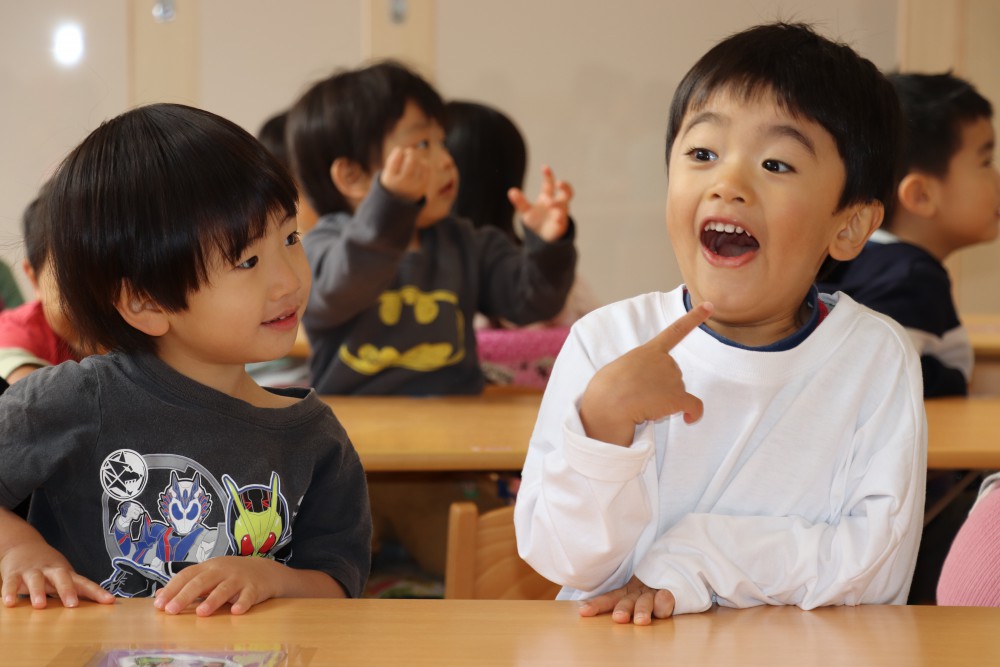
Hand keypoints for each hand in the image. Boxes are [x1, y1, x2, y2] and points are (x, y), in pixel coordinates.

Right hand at [1, 539, 114, 608]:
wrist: (22, 545)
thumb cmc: (48, 566)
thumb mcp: (64, 575)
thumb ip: (77, 588)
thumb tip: (99, 605)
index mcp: (66, 573)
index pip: (85, 583)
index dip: (97, 592)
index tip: (110, 601)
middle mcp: (51, 571)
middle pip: (61, 578)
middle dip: (67, 591)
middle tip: (72, 605)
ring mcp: (32, 571)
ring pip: (36, 580)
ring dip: (38, 592)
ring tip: (40, 606)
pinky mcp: (14, 574)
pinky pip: (10, 583)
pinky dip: (9, 592)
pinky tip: (9, 603)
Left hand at [153, 556, 280, 616]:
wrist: (266, 571)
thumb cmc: (232, 576)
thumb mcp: (209, 575)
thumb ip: (187, 584)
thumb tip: (159, 595)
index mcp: (208, 567)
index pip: (187, 575)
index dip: (172, 588)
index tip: (158, 604)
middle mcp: (222, 571)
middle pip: (202, 581)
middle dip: (185, 595)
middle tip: (171, 610)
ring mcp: (239, 579)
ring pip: (224, 588)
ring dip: (212, 600)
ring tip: (201, 613)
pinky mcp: (255, 588)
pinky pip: (248, 596)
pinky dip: (243, 603)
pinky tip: (237, 611)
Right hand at [380, 146, 429, 202]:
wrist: (401, 203)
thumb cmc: (393, 182)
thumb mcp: (388, 172)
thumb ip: (393, 160)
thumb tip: (400, 149)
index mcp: (390, 179)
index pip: (396, 159)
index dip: (399, 151)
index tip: (399, 150)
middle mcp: (402, 183)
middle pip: (411, 160)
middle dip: (410, 153)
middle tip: (409, 152)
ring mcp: (413, 186)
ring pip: (419, 163)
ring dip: (417, 158)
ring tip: (413, 161)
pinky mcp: (422, 187)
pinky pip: (426, 169)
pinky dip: (424, 164)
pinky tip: (420, 165)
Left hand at [508, 165, 572, 241]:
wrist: (542, 238)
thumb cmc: (536, 220)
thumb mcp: (526, 211)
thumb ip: (520, 202)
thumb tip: (511, 191)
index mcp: (547, 196)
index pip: (549, 183)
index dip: (548, 175)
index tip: (544, 167)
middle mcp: (557, 203)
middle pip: (565, 191)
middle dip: (564, 186)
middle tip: (558, 183)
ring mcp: (561, 213)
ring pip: (565, 205)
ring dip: (559, 203)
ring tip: (551, 204)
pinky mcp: (561, 224)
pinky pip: (562, 220)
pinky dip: (559, 218)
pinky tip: (556, 218)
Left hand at [579, 575, 674, 624]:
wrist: (672, 569)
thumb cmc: (649, 591)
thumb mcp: (633, 597)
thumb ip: (618, 604)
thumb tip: (586, 611)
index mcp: (627, 592)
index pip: (609, 598)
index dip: (597, 604)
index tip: (584, 612)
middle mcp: (638, 591)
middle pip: (628, 600)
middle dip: (623, 609)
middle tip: (618, 618)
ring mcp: (654, 591)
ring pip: (647, 600)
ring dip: (643, 609)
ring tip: (641, 621)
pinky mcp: (670, 591)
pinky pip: (666, 596)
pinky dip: (664, 602)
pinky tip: (661, 610)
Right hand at [580, 302, 712, 444]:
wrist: (607, 404)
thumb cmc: (604, 392)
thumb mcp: (617, 371)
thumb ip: (635, 372)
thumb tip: (647, 391)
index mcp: (647, 352)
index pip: (675, 331)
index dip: (694, 318)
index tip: (709, 305)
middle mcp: (664, 360)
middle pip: (673, 375)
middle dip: (661, 387)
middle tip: (639, 396)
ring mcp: (672, 378)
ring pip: (678, 392)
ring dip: (665, 401)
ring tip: (643, 405)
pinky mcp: (677, 397)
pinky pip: (694, 407)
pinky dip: (693, 414)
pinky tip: (687, 419)